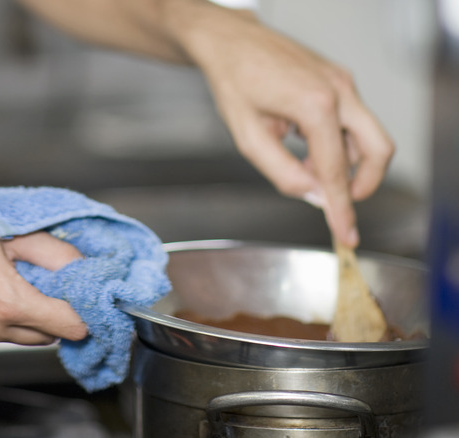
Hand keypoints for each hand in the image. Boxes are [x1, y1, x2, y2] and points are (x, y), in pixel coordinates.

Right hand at [0, 187, 86, 348]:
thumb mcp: (11, 233)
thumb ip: (52, 254)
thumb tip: (80, 268)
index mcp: (6, 302)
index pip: (66, 326)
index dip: (80, 315)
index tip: (84, 306)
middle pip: (44, 337)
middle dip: (51, 315)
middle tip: (44, 288)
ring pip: (14, 338)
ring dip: (20, 320)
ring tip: (4, 285)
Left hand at [166, 1, 393, 246]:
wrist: (231, 43)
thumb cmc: (235, 82)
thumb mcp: (249, 138)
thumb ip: (283, 173)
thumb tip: (314, 196)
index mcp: (316, 105)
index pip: (336, 170)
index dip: (341, 207)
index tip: (346, 234)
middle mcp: (339, 90)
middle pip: (377, 150)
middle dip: (364, 184)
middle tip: (338, 203)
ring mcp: (343, 82)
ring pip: (366, 136)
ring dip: (344, 162)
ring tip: (303, 166)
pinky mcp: (339, 80)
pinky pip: (352, 121)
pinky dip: (336, 143)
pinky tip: (304, 147)